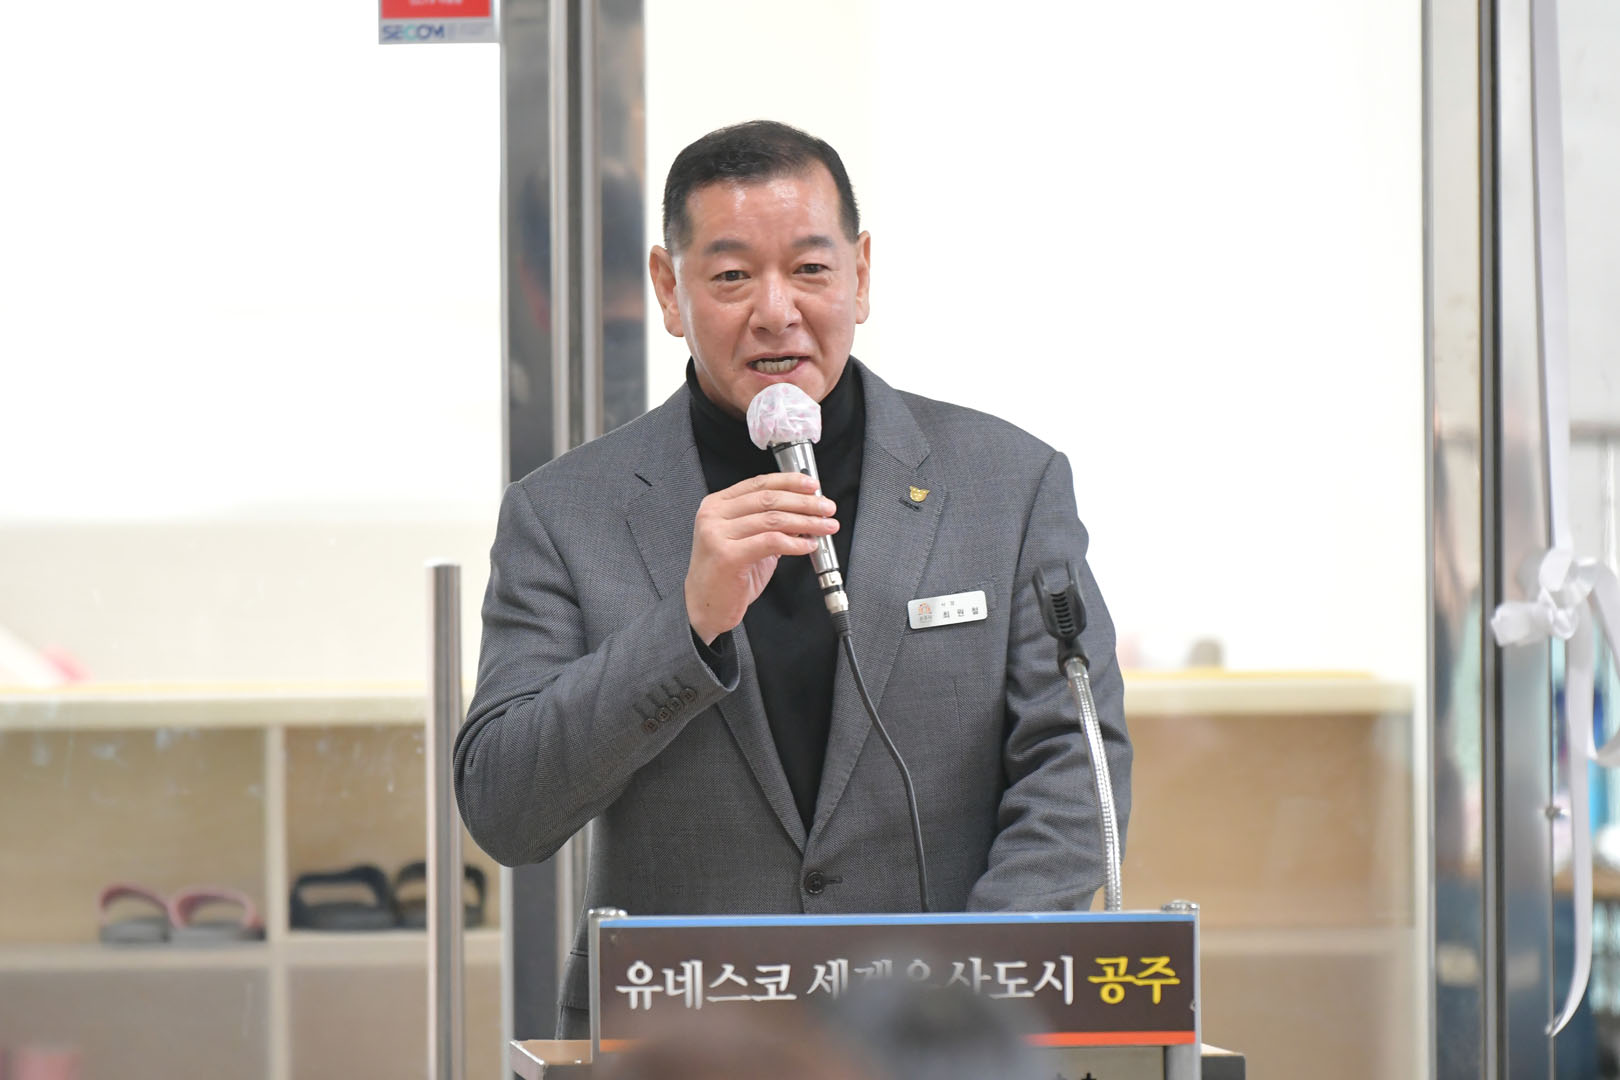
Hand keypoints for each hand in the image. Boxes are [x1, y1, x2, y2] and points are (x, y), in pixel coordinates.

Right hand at [685, 472, 837, 643]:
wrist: (705, 606)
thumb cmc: (725, 575)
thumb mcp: (746, 540)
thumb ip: (769, 524)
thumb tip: (803, 512)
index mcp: (717, 505)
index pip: (759, 484)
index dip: (789, 482)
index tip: (811, 485)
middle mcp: (714, 515)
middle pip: (769, 499)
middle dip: (804, 502)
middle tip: (826, 508)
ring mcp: (718, 534)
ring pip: (773, 519)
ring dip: (806, 522)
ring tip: (824, 526)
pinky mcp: (728, 555)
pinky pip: (771, 542)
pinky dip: (795, 543)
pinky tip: (808, 546)